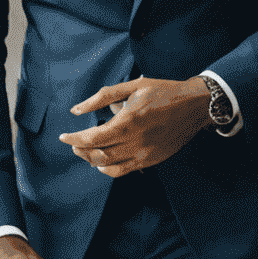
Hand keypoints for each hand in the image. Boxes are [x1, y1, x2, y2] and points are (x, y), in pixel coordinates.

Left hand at [59, 76, 212, 175]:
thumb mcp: (132, 87)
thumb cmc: (162, 92)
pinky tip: (102, 161)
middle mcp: (136, 141)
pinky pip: (123, 171)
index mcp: (129, 121)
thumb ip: (102, 97)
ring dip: (92, 160)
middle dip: (80, 150)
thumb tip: (77, 110)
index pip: (93, 138)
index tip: (64, 137)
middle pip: (98, 154)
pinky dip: (108, 169)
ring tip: (84, 151)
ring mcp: (144, 154)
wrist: (193, 106)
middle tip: (73, 143)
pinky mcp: (151, 160)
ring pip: (109, 166)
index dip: (74, 139)